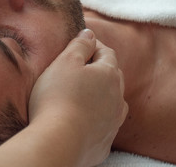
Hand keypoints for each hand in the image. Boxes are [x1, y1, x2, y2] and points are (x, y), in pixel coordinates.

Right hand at [29, 29, 127, 165]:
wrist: (58, 141)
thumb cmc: (57, 97)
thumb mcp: (65, 62)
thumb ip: (80, 45)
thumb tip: (90, 33)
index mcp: (109, 74)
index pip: (106, 53)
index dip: (94, 46)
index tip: (81, 44)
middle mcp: (117, 97)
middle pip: (112, 76)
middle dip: (99, 69)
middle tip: (81, 67)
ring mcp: (113, 122)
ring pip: (112, 102)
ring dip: (101, 95)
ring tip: (85, 94)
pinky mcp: (105, 142)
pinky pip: (104, 124)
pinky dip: (96, 118)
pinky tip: (83, 119)